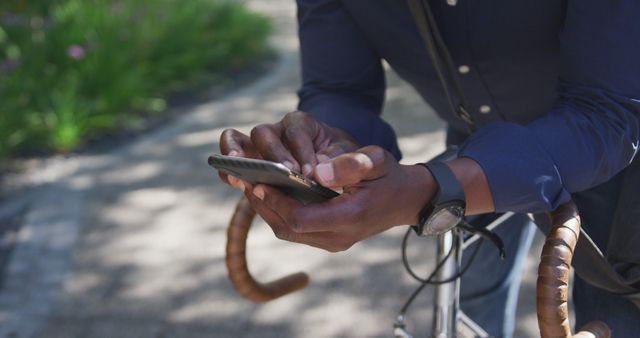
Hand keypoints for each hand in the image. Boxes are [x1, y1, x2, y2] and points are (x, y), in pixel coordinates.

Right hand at [219, 111, 357, 185]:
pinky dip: (229, 170)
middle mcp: (278, 130)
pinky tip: (237, 184)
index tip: (308, 174)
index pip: (297, 131)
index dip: (300, 151)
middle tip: (286, 175)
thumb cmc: (349, 163)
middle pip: (264, 133)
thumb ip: (352, 163)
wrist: (340, 169)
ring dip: (240, 159)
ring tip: (244, 178)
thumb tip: (321, 174)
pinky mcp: (250, 163)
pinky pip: (231, 161)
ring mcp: (260, 146)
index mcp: (304, 124)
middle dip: (273, 155)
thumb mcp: (364, 159)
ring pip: (239, 141)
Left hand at [244, 146, 435, 251]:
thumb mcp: (376, 162)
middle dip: (264, 205)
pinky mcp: (330, 239)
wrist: (406, 200)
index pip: (301, 218)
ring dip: (268, 210)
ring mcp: (334, 242)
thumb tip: (317, 170)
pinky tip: (270, 194)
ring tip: (250, 186)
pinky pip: (297, 231)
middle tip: (244, 181)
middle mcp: (339, 237)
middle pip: (288, 229)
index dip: (276, 202)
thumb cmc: (388, 177)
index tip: (258, 182)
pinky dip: (280, 214)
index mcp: (350, 217)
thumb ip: (349, 165)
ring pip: (289, 232)